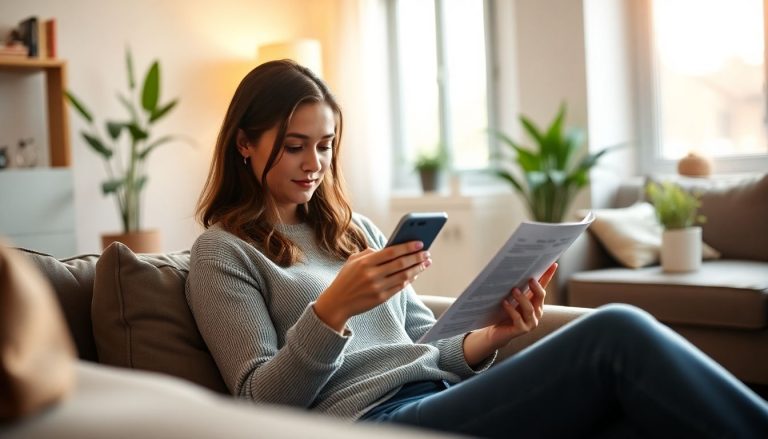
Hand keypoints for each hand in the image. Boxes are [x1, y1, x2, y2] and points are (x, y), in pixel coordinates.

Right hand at [314, 242, 431, 331]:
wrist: (337, 302)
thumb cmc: (346, 278)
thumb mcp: (353, 261)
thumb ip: (370, 253)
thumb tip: (391, 249)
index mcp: (365, 262)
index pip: (391, 252)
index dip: (407, 247)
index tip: (419, 243)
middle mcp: (372, 275)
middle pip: (400, 263)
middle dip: (416, 257)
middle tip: (427, 253)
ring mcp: (377, 287)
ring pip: (403, 276)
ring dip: (417, 269)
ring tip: (425, 263)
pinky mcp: (381, 298)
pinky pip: (400, 287)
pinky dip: (409, 280)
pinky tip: (415, 274)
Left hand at [463, 263, 557, 365]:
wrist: (498, 332)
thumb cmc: (506, 313)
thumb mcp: (513, 298)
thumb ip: (518, 287)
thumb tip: (517, 269)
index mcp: (536, 302)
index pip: (544, 286)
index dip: (548, 275)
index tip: (553, 264)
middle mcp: (537, 312)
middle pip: (540, 296)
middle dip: (536, 287)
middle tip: (529, 278)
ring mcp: (531, 322)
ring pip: (529, 308)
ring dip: (522, 298)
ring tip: (514, 290)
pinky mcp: (522, 329)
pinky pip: (518, 319)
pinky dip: (511, 310)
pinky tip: (504, 303)